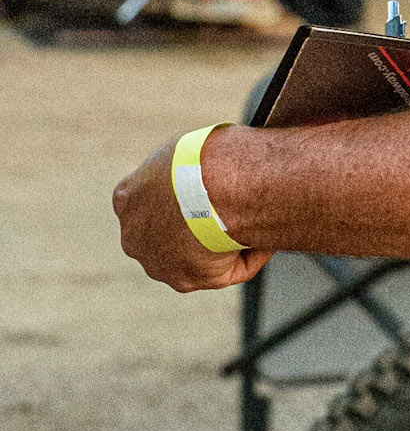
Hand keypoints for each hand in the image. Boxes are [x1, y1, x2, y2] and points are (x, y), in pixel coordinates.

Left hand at [113, 136, 271, 291]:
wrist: (211, 186)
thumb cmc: (203, 158)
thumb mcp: (186, 149)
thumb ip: (186, 166)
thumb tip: (212, 165)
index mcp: (127, 199)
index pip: (151, 203)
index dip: (182, 196)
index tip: (209, 190)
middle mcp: (134, 236)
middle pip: (165, 236)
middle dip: (192, 228)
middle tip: (229, 213)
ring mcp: (156, 263)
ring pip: (192, 257)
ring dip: (216, 246)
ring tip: (251, 224)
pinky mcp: (185, 281)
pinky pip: (222, 272)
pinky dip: (243, 257)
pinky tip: (260, 239)